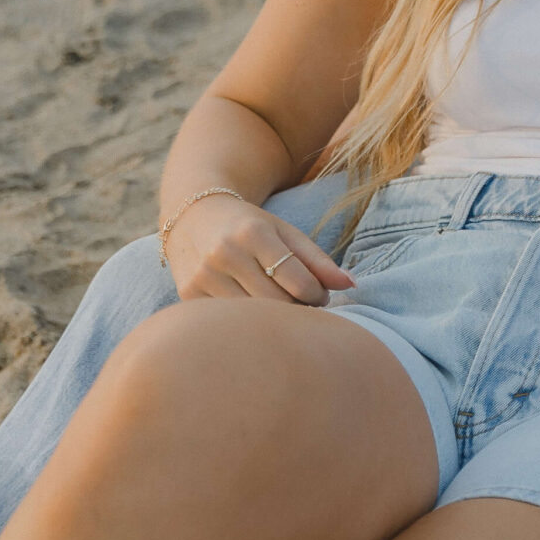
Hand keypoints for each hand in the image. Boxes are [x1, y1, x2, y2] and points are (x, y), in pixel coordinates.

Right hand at [166, 192, 355, 303]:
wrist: (192, 216)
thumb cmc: (249, 227)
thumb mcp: (285, 233)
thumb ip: (318, 260)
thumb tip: (351, 285)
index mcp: (254, 234)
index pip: (298, 282)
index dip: (318, 295)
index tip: (320, 295)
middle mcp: (225, 254)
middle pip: (276, 304)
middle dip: (298, 310)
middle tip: (303, 306)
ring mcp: (203, 276)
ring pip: (252, 317)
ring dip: (273, 320)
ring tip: (281, 309)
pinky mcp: (188, 295)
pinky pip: (228, 321)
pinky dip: (246, 322)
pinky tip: (252, 314)